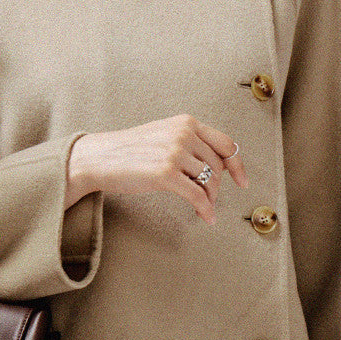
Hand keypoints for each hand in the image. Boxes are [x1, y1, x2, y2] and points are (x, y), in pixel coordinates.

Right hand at [64, 114, 247, 222]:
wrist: (98, 158)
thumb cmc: (127, 150)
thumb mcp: (161, 134)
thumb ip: (186, 141)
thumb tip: (211, 165)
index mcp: (185, 122)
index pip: (225, 143)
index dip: (237, 165)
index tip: (242, 181)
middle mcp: (183, 134)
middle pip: (218, 165)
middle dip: (217, 186)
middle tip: (210, 199)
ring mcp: (175, 153)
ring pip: (210, 181)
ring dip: (210, 198)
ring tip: (203, 207)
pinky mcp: (166, 174)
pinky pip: (197, 195)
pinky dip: (205, 209)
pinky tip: (206, 217)